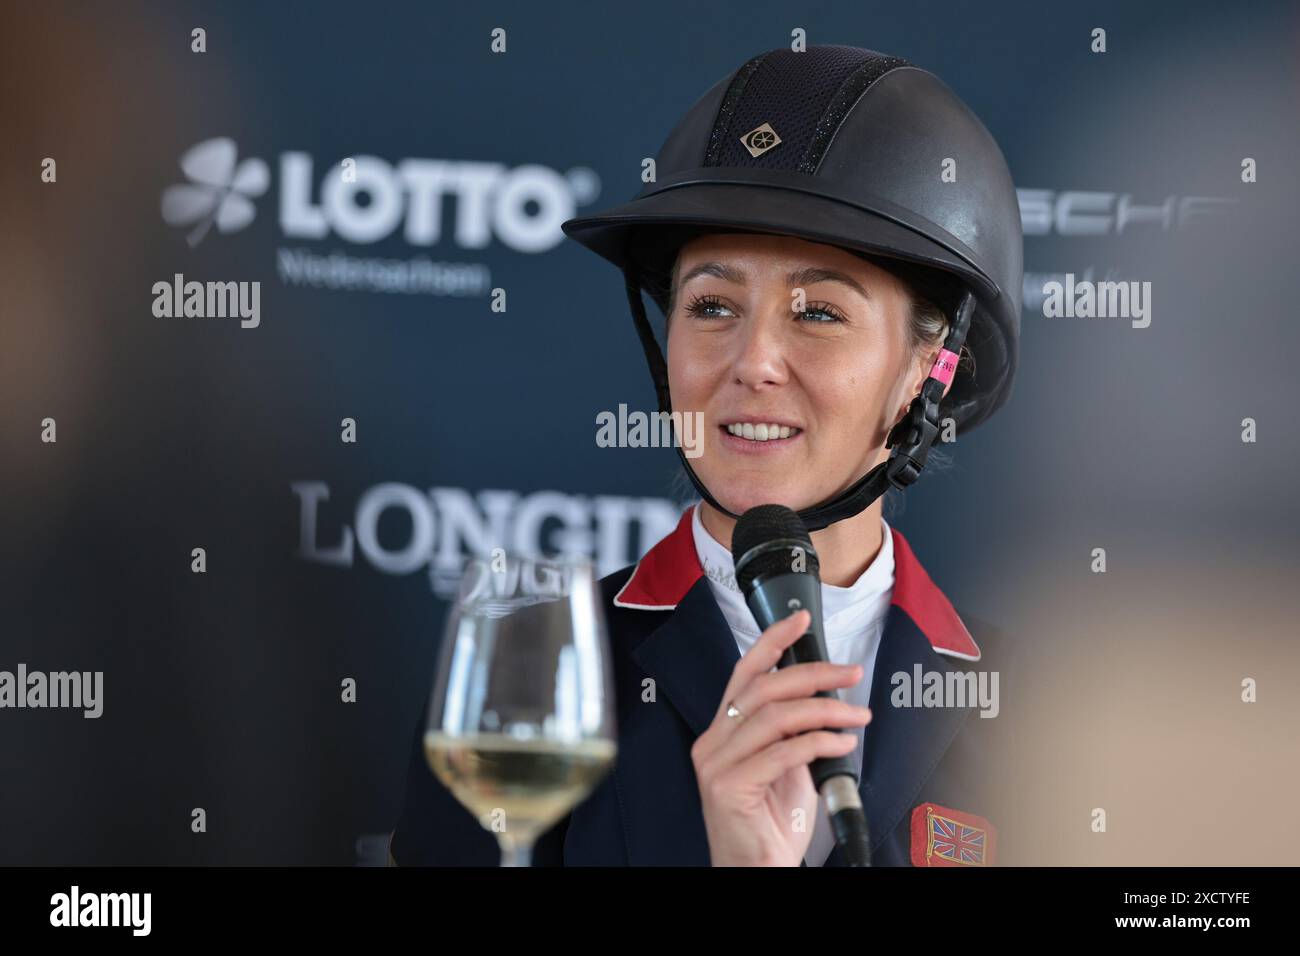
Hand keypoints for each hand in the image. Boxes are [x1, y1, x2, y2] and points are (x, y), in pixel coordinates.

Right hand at [691, 609, 871, 865]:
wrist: (755, 872)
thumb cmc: (770, 826)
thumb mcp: (784, 767)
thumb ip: (792, 732)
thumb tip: (824, 698)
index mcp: (722, 732)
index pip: (743, 673)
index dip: (772, 641)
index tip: (800, 620)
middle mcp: (712, 742)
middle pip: (763, 687)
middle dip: (813, 674)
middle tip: (850, 674)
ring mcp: (715, 765)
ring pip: (775, 715)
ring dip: (825, 709)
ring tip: (857, 715)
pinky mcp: (728, 787)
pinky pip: (782, 752)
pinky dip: (820, 742)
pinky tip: (843, 744)